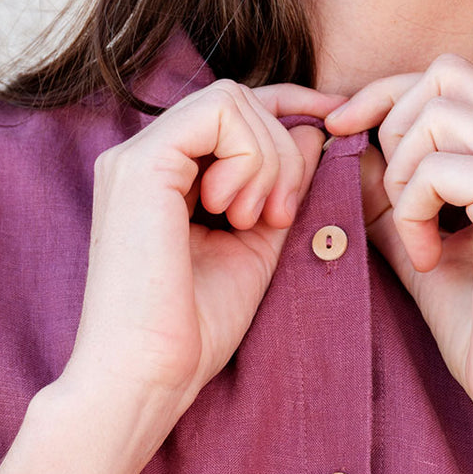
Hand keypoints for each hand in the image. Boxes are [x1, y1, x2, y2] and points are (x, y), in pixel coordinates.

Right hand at [65, 78, 347, 432]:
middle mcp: (143, 158)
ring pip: (232, 99)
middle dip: (283, 149)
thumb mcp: (256, 243)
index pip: (231, 112)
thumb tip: (314, 129)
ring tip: (253, 221)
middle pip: (238, 99)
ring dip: (269, 158)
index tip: (336, 124)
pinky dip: (251, 156)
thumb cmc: (194, 326)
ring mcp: (136, 157)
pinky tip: (236, 211)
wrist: (148, 374)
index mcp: (164, 178)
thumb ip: (282, 185)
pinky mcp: (140, 164)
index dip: (289, 109)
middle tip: (279, 215)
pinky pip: (219, 111)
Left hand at [324, 53, 472, 451]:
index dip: (386, 95)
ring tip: (412, 235)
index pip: (450, 76)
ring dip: (401, 173)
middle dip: (390, 125)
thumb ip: (393, 195)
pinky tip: (428, 261)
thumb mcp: (424, 245)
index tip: (340, 129)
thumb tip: (346, 147)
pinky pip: (435, 168)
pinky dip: (412, 212)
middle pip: (442, 74)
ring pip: (435, 112)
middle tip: (392, 199)